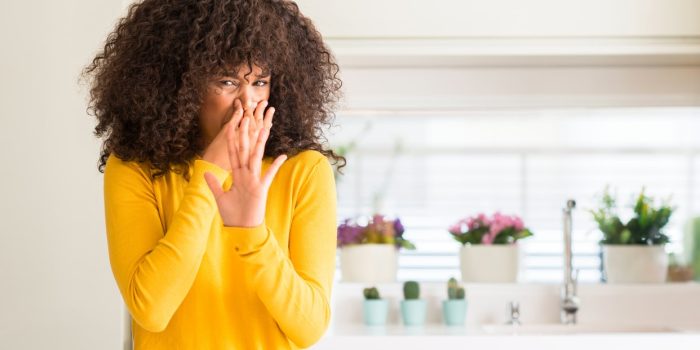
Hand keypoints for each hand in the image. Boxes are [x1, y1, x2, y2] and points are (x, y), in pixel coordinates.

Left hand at [203, 104, 286, 226]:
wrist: (242, 229)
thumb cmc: (232, 215)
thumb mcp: (220, 197)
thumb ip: (214, 184)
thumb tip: (206, 172)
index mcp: (237, 175)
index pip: (233, 154)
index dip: (231, 140)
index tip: (230, 126)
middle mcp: (246, 175)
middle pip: (245, 151)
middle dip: (245, 135)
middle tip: (247, 118)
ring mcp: (254, 181)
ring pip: (256, 158)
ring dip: (258, 144)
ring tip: (263, 129)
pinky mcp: (261, 189)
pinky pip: (269, 175)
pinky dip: (275, 166)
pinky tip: (283, 156)